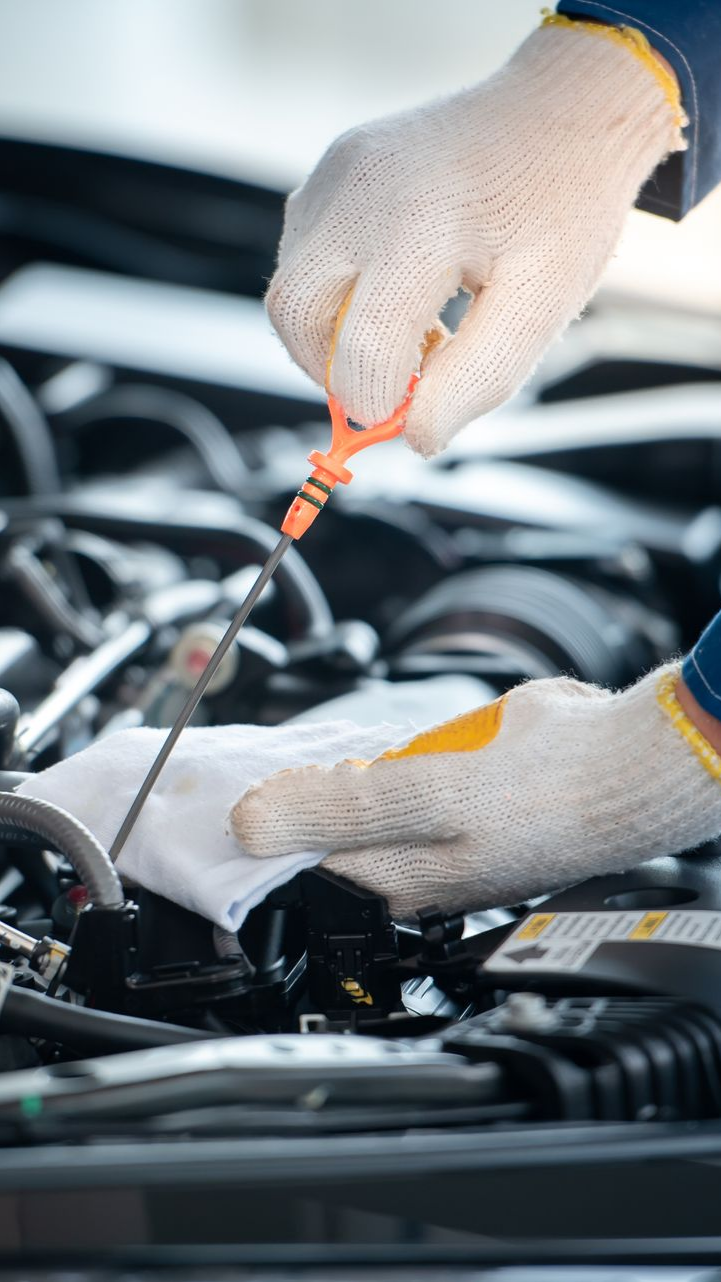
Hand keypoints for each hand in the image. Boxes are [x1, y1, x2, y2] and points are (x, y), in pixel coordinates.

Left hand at [234, 666, 720, 918]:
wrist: (626, 763)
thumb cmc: (540, 798)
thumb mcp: (424, 799)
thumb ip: (335, 809)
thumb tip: (252, 824)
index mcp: (397, 884)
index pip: (294, 869)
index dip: (253, 836)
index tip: (220, 803)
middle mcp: (412, 865)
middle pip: (318, 834)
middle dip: (286, 799)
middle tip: (264, 770)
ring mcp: (435, 830)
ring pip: (355, 800)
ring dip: (330, 774)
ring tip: (317, 756)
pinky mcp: (459, 793)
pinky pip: (396, 775)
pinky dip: (377, 757)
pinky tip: (376, 743)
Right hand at [267, 22, 681, 455]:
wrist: (564, 106)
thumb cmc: (561, 207)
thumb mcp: (541, 305)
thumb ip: (477, 379)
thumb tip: (415, 437)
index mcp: (420, 225)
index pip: (362, 349)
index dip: (379, 403)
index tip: (412, 415)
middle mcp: (361, 191)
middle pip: (293, 314)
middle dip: (331, 371)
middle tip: (392, 386)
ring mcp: (337, 171)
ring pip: (290, 286)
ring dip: (333, 334)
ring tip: (413, 333)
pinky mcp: (331, 167)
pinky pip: (304, 252)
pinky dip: (336, 294)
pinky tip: (399, 294)